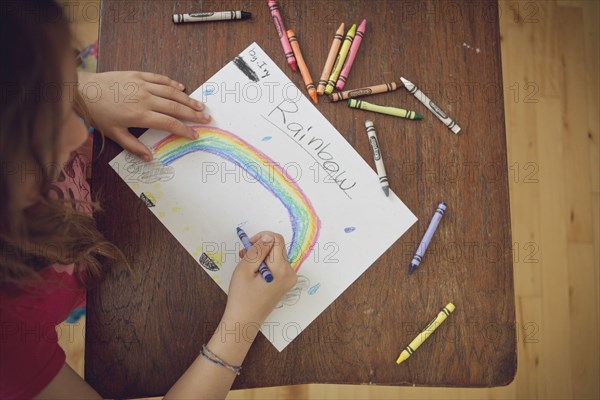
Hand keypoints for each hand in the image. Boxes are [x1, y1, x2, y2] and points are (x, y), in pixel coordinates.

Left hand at [77, 71, 209, 159]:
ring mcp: (142, 85)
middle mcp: (145, 99)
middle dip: (193, 114)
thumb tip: (150, 158)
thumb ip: (133, 146)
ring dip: (187, 100)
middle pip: (175, 108)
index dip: (185, 130)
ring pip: (171, 93)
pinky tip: (181, 88)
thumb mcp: (114, 134)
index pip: (169, 124)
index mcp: (140, 115)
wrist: (83, 90)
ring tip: (200, 105)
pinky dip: (172, 84)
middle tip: (206, 118)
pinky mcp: (138, 75)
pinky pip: (160, 79)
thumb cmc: (97, 114)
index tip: (195, 134)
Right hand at [223, 232, 296, 331]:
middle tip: (243, 256)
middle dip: (259, 248)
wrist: (244, 321)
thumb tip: (268, 236)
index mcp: (282, 270)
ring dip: (260, 256)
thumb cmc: (241, 298)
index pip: (277, 239)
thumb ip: (258, 250)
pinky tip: (253, 273)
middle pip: (276, 248)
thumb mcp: (245, 269)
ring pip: (275, 256)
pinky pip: (276, 265)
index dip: (261, 237)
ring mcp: (289, 279)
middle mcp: (290, 273)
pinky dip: (264, 264)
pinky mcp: (284, 283)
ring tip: (246, 267)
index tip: (248, 245)